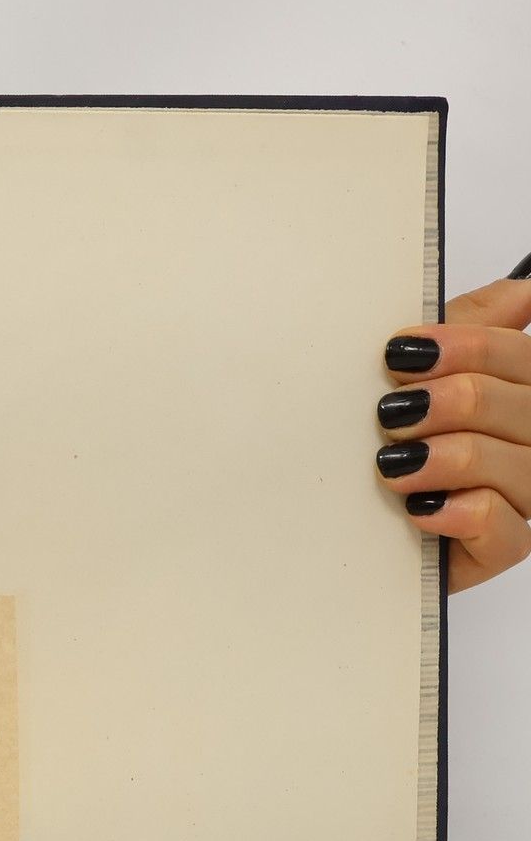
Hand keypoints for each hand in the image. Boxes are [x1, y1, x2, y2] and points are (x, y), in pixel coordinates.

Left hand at [379, 275, 530, 591]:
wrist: (329, 521)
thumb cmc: (374, 436)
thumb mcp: (414, 372)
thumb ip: (471, 326)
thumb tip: (527, 291)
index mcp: (512, 392)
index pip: (522, 357)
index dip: (468, 348)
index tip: (400, 356)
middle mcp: (525, 440)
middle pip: (525, 406)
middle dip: (454, 402)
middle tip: (392, 414)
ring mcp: (519, 496)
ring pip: (520, 466)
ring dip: (450, 457)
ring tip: (393, 463)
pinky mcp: (496, 549)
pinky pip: (508, 532)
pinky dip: (463, 514)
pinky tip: (420, 508)